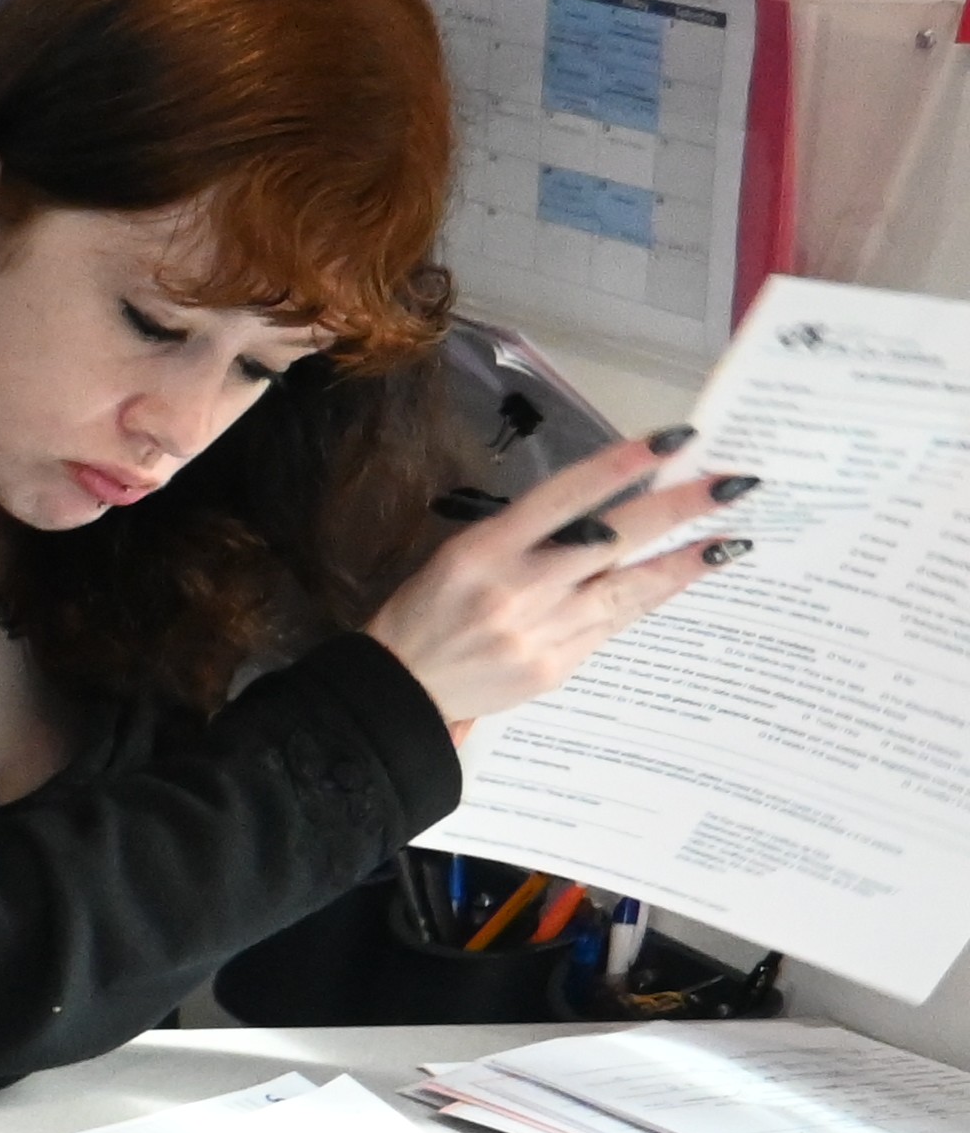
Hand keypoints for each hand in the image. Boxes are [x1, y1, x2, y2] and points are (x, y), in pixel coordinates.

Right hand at [366, 429, 750, 734]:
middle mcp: (516, 589)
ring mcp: (539, 632)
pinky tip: (678, 581)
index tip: (675, 440)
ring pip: (627, 590)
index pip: (565, 496)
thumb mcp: (459, 557)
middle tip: (734, 484)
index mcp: (484, 550)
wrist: (397, 692)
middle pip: (612, 540)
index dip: (622, 466)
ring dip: (684, 563)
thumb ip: (527, 537)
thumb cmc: (426, 612)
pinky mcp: (555, 668)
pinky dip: (649, 600)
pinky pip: (614, 627)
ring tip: (730, 542)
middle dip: (678, 509)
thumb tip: (606, 516)